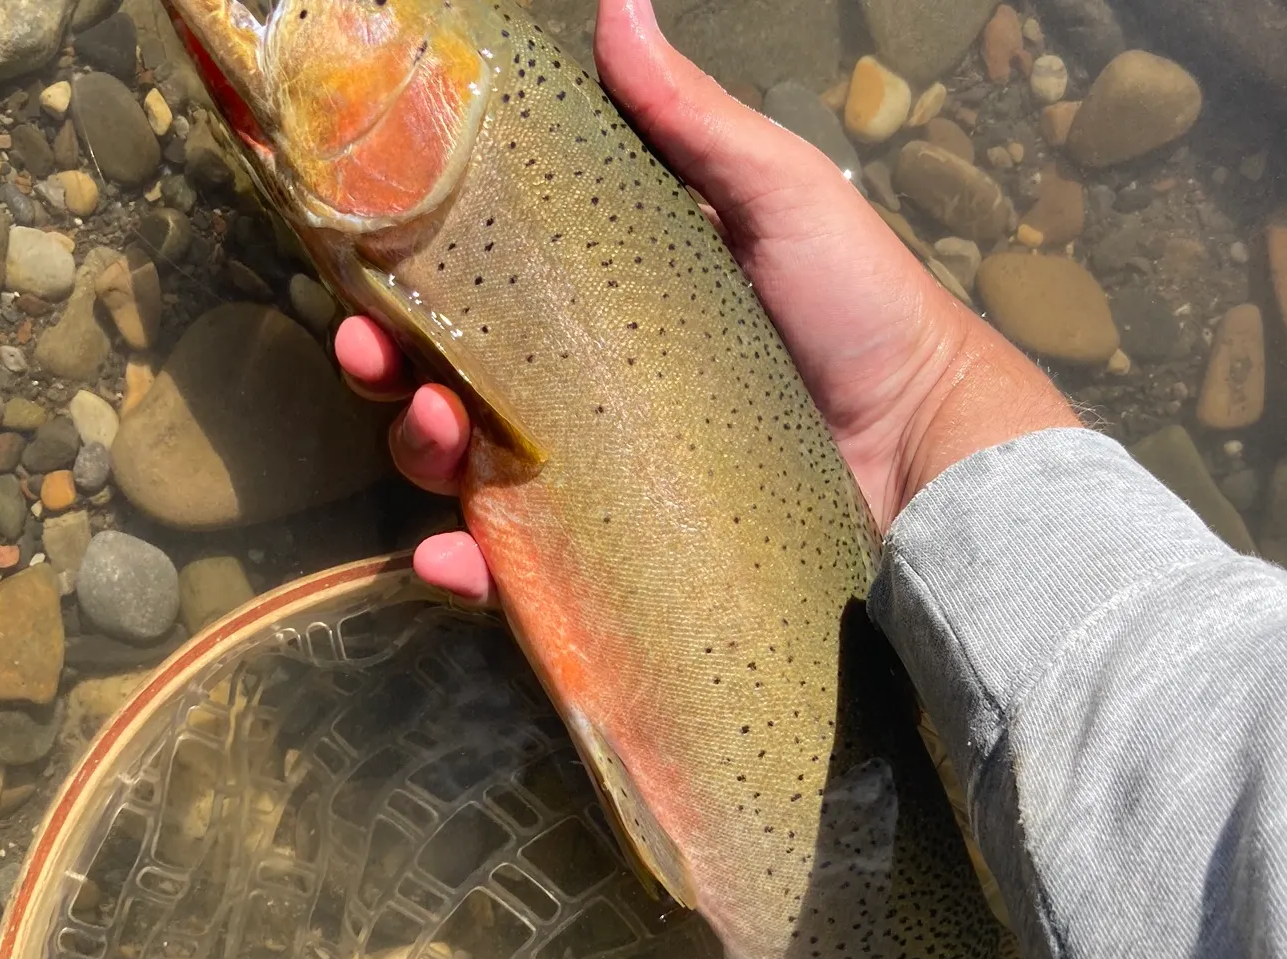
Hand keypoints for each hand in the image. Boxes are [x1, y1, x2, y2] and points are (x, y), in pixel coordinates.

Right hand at [336, 0, 1078, 603]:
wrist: (922, 451)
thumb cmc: (860, 311)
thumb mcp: (777, 195)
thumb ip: (693, 122)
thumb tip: (617, 1)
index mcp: (602, 306)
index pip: (482, 288)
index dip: (413, 276)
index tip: (364, 259)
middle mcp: (584, 393)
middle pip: (452, 380)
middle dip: (390, 366)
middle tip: (373, 353)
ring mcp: (597, 482)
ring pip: (469, 476)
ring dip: (421, 453)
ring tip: (434, 432)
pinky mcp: (619, 561)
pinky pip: (524, 573)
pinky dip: (470, 569)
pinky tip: (451, 557)